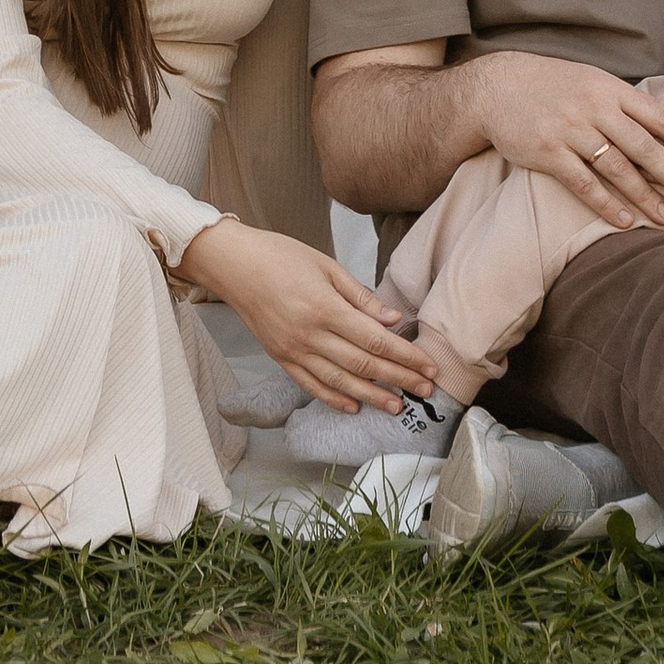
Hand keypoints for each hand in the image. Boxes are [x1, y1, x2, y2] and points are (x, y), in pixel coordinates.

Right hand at [177, 219, 443, 414]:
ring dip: (371, 396)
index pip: (375, 340)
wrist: (234, 265)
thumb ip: (360, 297)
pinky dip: (334, 398)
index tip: (429, 366)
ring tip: (397, 406)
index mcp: (325, 309)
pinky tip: (354, 406)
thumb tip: (394, 321)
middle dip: (398, 379)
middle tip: (425, 391)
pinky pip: (311, 385)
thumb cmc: (281, 257)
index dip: (405, 356)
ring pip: (340, 381)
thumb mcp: (326, 266)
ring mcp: (293, 351)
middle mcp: (310, 336)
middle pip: (363, 364)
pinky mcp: (280, 358)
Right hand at [466, 51, 663, 235]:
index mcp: (611, 90)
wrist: (498, 86)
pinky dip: (606, 203)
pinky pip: (583, 183)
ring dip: (645, 196)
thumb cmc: (555, 86)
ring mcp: (570, 130)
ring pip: (616, 168)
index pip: (659, 117)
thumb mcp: (593, 82)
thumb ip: (627, 104)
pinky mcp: (547, 152)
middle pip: (644, 146)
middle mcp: (594, 108)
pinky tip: (625, 221)